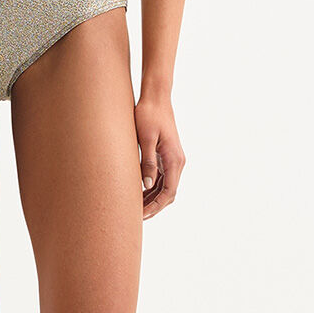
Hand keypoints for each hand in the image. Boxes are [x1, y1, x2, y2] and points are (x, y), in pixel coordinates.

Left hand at [134, 91, 185, 219]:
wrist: (156, 96)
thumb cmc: (148, 114)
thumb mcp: (145, 138)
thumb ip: (147, 162)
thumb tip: (148, 186)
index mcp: (174, 159)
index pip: (168, 192)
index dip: (155, 206)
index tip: (141, 215)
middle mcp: (177, 161)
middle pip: (168, 192)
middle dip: (154, 206)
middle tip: (136, 216)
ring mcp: (173, 158)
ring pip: (166, 186)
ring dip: (153, 198)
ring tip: (136, 207)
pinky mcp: (167, 154)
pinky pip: (163, 176)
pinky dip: (153, 187)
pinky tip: (140, 191)